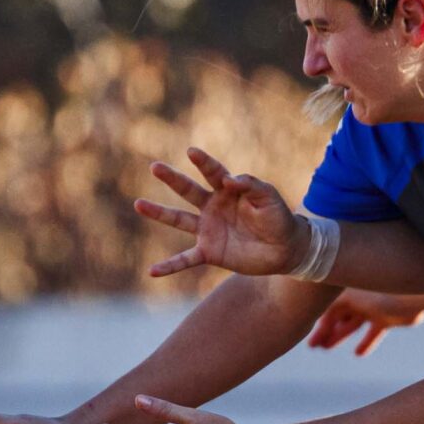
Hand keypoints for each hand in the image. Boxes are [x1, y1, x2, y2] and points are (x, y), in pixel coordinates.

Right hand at [132, 147, 306, 278]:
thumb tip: (229, 179)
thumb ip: (251, 185)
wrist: (284, 250)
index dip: (203, 163)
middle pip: (188, 190)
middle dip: (172, 178)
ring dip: (159, 213)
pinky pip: (185, 259)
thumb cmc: (278, 218)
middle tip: (155, 167)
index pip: (213, 173)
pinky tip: (152, 271)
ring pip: (179, 220)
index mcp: (228, 191)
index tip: (192, 152)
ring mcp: (208, 229)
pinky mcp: (209, 252)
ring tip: (139, 204)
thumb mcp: (269, 197)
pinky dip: (169, 266)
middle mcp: (213, 207)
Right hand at [308, 291, 423, 355]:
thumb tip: (305, 313)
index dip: (319, 323)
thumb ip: (327, 305)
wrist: (414, 295)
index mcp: (348, 286)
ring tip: (327, 348)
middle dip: (326, 330)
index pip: (327, 306)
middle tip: (315, 346)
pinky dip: (367, 342)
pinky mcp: (388, 318)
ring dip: (339, 336)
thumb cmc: (379, 291)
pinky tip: (359, 354)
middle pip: (338, 315)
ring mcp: (374, 306)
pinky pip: (373, 332)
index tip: (311, 341)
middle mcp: (359, 295)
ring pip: (352, 324)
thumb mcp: (346, 298)